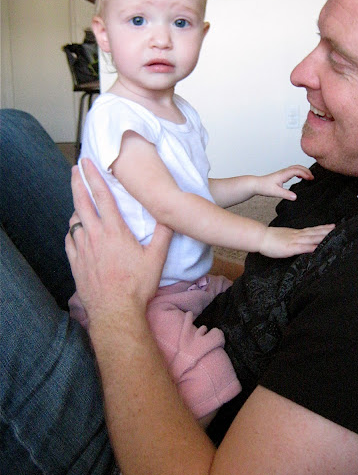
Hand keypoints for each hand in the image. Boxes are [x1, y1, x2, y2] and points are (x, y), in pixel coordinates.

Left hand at [65, 159, 171, 328]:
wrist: (115, 311)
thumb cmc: (137, 286)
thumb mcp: (156, 259)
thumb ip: (163, 235)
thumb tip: (170, 217)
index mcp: (114, 231)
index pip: (102, 196)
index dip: (94, 176)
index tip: (87, 163)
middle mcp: (95, 236)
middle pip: (82, 202)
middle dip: (77, 182)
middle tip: (75, 169)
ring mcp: (82, 250)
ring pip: (74, 221)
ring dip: (77, 208)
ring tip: (81, 203)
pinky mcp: (75, 263)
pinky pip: (69, 240)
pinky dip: (72, 231)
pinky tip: (75, 230)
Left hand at [254, 165, 313, 200]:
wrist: (256, 184)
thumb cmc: (264, 187)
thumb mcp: (275, 192)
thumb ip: (286, 194)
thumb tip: (295, 197)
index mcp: (283, 174)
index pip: (296, 171)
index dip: (305, 173)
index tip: (311, 178)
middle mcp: (284, 172)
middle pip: (298, 167)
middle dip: (306, 171)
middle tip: (313, 177)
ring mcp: (283, 173)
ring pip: (295, 168)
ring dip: (303, 170)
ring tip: (309, 177)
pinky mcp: (282, 175)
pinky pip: (292, 171)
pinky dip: (299, 172)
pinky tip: (300, 177)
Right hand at [258, 224, 334, 257]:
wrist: (261, 237)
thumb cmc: (270, 238)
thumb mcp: (285, 237)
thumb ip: (294, 239)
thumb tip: (301, 241)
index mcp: (297, 233)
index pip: (313, 230)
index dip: (323, 228)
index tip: (333, 226)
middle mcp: (298, 235)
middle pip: (315, 232)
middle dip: (327, 231)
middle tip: (338, 228)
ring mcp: (295, 241)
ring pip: (312, 238)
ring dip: (323, 237)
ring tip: (333, 235)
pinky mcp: (291, 248)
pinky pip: (303, 248)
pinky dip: (312, 247)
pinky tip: (319, 248)